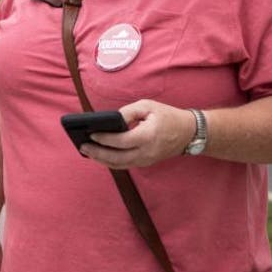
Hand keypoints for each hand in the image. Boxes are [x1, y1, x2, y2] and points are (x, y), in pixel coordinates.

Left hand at [78, 99, 194, 167]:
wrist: (188, 133)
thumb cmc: (167, 116)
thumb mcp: (148, 106)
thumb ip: (128, 111)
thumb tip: (110, 120)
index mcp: (148, 136)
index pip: (122, 141)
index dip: (105, 138)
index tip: (91, 134)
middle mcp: (146, 152)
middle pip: (117, 158)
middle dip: (98, 153)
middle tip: (82, 146)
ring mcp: (146, 160)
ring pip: (119, 165)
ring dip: (101, 160)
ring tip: (87, 151)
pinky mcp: (145, 163)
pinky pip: (125, 165)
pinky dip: (110, 162)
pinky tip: (99, 155)